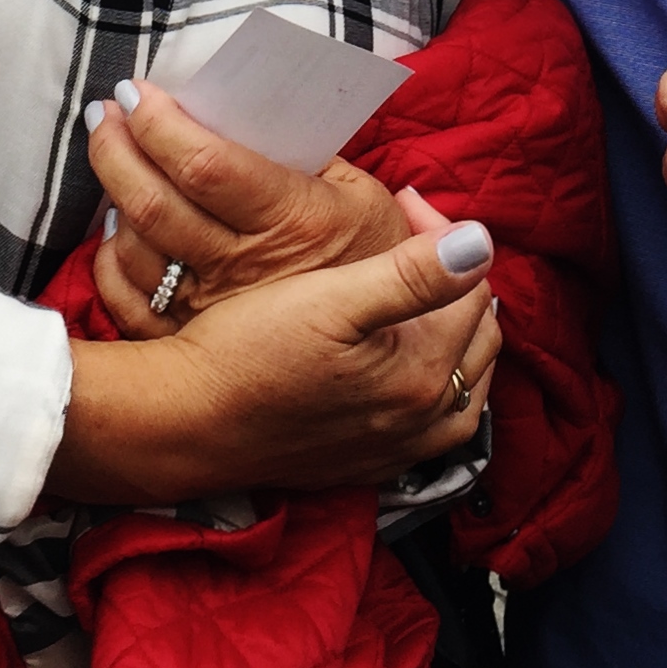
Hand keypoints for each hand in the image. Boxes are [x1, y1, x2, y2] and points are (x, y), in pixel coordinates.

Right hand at [51, 222, 502, 504]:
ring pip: (459, 387)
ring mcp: (393, 449)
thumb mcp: (331, 298)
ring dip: (453, 339)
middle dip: (457, 284)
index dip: (446, 236)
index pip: (471, 289)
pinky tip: (402, 363)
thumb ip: (412, 273)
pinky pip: (426, 425)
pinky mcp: (364, 465)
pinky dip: (430, 386)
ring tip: (425, 297)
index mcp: (421, 373)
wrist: (186, 421)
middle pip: (476, 340)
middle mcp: (420, 420)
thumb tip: (480, 242)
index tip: (404, 202)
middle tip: (417, 243)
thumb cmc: (249, 352)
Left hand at [82, 78, 412, 337]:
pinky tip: (115, 227)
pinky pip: (128, 299)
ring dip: (111, 195)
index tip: (135, 91)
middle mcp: (244, 267)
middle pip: (154, 203)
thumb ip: (309, 152)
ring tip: (109, 153)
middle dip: (115, 148)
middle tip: (103, 112)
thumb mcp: (363, 195)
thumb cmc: (373, 258)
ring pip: (133, 248)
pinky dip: (110, 258)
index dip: (159, 123)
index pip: (205, 164)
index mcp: (291, 219)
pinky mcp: (192, 344)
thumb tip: (245, 109)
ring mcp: (212, 310)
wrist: (389, 356)